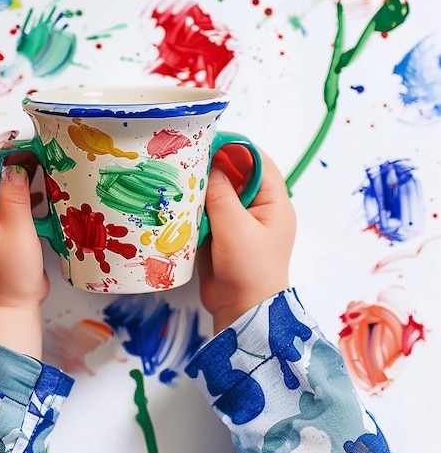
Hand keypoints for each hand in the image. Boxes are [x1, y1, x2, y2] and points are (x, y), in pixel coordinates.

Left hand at [0, 145, 48, 357]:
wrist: (7, 307)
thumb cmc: (10, 272)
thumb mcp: (16, 229)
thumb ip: (14, 194)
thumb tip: (14, 166)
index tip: (22, 140)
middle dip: (7, 159)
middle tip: (35, 151)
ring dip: (14, 174)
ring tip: (39, 166)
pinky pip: (1, 202)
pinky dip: (17, 192)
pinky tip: (37, 193)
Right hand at [197, 146, 295, 334]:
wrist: (241, 313)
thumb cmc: (249, 271)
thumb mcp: (236, 228)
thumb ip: (222, 194)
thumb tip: (212, 165)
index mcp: (274, 202)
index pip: (258, 162)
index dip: (236, 147)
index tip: (209, 139)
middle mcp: (259, 207)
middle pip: (236, 174)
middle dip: (214, 164)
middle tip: (187, 154)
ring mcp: (239, 221)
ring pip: (220, 191)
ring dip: (202, 185)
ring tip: (179, 173)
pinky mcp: (222, 233)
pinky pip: (208, 210)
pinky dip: (195, 204)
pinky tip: (178, 198)